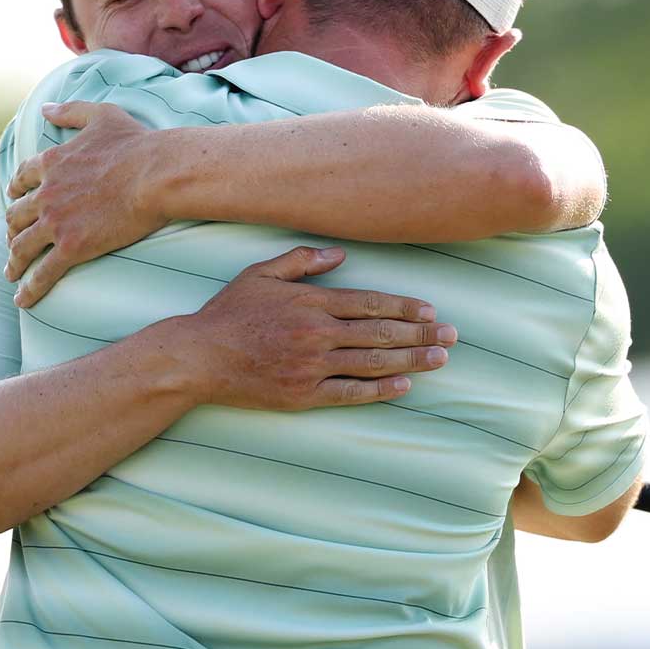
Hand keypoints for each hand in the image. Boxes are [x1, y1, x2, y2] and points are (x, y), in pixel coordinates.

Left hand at [6, 101, 165, 305]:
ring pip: (23, 246)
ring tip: (11, 275)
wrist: (156, 174)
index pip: (22, 180)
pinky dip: (29, 288)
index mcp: (51, 163)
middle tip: (12, 243)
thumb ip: (71, 111)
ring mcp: (57, 222)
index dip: (15, 193)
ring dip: (14, 262)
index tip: (13, 203)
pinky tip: (23, 300)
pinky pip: (43, 272)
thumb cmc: (136, 143)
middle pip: (16, 216)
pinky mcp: (72, 247)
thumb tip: (46, 108)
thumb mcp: (101, 114)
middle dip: (11, 231)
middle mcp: (46, 193)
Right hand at [179, 246, 458, 410]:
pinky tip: (405, 385)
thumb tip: (341, 254)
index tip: (431, 310)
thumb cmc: (229, 313)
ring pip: (372, 363)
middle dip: (420, 334)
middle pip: (379, 334)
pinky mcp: (302, 395)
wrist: (198, 357)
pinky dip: (379, 390)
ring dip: (411, 361)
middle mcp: (316, 334)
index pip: (369, 304)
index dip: (404, 308)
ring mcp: (310, 367)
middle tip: (451, 335)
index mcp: (310, 303)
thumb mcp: (260, 273)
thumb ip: (301, 261)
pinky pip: (349, 393)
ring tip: (441, 359)